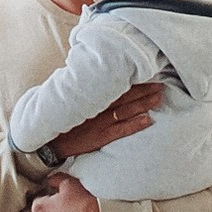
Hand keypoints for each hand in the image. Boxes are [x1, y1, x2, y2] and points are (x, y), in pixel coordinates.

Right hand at [45, 81, 165, 160]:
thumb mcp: (70, 99)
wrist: (50, 140)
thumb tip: (94, 75)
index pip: (116, 84)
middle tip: (162, 83)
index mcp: (92, 96)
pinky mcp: (101, 136)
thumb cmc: (61, 119)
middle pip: (126, 95)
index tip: (147, 71)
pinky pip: (121, 130)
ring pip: (127, 110)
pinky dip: (135, 125)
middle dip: (144, 89)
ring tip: (159, 97)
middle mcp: (99, 107)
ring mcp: (101, 122)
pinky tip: (148, 120)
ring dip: (144, 103)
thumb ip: (84, 89)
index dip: (133, 78)